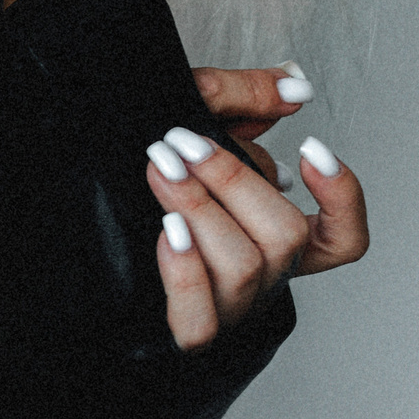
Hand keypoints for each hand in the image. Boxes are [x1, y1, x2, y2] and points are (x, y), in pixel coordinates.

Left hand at [141, 65, 369, 353]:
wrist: (75, 218)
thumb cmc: (146, 170)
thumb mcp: (198, 116)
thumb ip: (246, 96)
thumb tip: (295, 86)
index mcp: (275, 236)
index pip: (342, 239)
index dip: (343, 198)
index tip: (308, 148)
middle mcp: (262, 277)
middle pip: (287, 238)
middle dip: (235, 182)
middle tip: (184, 143)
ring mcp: (227, 309)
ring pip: (244, 269)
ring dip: (201, 210)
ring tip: (162, 170)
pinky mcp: (184, 332)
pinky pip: (201, 319)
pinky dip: (187, 272)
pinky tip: (168, 230)